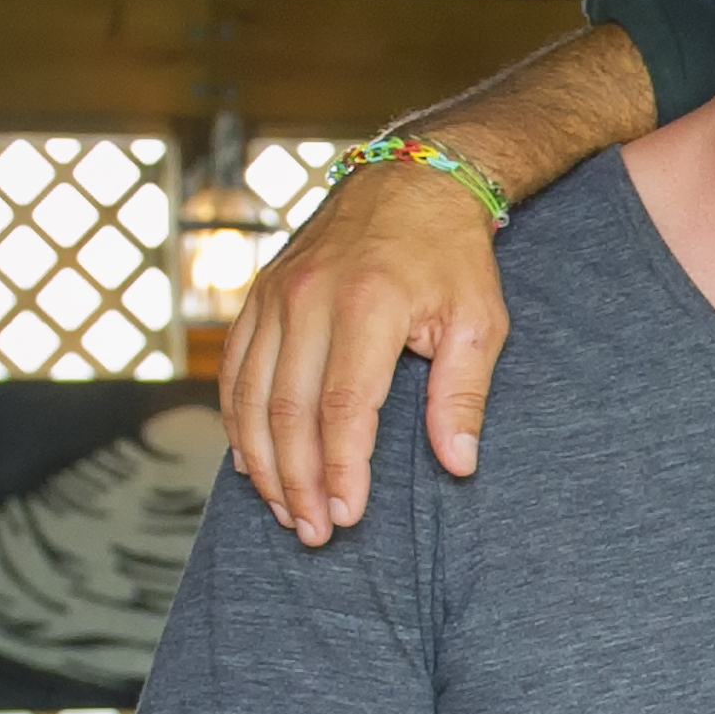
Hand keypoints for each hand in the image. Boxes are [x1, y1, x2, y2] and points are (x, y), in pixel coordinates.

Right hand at [221, 160, 506, 544]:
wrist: (409, 180)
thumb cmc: (451, 258)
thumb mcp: (480, 321)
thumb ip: (463, 394)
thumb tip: (457, 464)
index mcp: (367, 306)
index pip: (342, 409)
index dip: (340, 470)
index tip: (347, 516)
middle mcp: (308, 299)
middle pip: (287, 411)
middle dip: (296, 481)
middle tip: (313, 533)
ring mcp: (275, 295)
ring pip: (250, 395)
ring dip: (262, 462)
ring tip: (282, 510)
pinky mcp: (259, 296)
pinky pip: (234, 369)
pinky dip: (236, 421)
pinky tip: (249, 462)